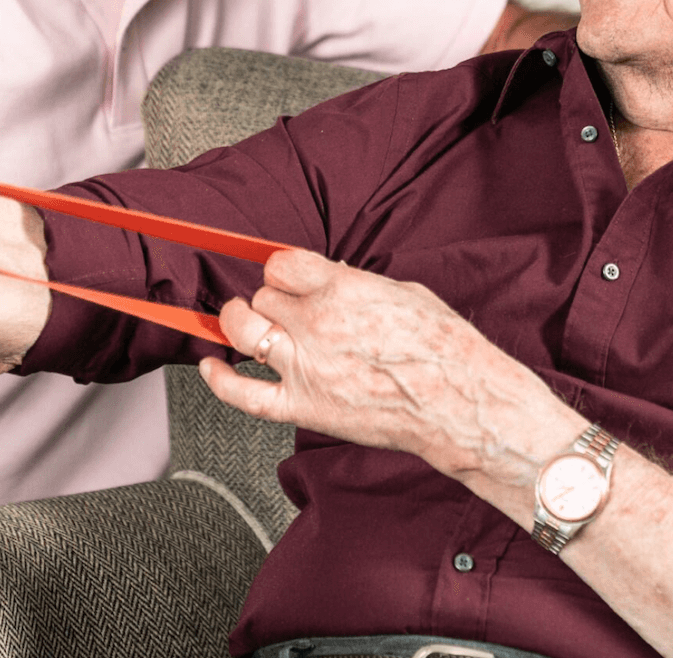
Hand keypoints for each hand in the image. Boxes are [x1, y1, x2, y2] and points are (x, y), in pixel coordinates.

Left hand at [200, 249, 578, 484]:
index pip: (280, 264)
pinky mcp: (305, 407)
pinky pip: (245, 395)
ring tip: (245, 323)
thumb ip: (353, 285)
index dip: (283, 270)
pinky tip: (211, 367)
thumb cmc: (442, 348)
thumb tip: (327, 281)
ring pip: (245, 331)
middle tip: (289, 310)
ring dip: (241, 323)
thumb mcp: (401, 292)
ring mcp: (306, 367)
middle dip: (273, 300)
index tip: (290, 277)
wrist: (460, 401)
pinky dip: (220, 381)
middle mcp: (316, 325)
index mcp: (341, 289)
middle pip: (263, 296)